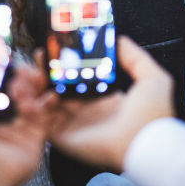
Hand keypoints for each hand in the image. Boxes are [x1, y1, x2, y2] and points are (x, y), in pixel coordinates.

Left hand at [0, 63, 52, 185]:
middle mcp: (2, 123)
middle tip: (24, 70)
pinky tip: (35, 100)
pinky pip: (44, 119)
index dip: (5, 74)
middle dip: (23, 78)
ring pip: (34, 102)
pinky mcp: (34, 140)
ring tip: (29, 82)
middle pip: (19, 93)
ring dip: (33, 89)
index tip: (9, 63)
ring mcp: (19, 131)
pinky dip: (43, 106)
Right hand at [47, 36, 174, 170]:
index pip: (81, 79)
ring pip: (48, 103)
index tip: (60, 50)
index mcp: (106, 99)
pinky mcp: (65, 137)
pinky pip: (42, 121)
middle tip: (41, 56)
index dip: (69, 65)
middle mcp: (89, 111)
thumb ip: (134, 57)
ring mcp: (75, 125)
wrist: (145, 144)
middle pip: (61, 89)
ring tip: (32, 70)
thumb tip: (119, 40)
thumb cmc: (152, 114)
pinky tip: (34, 89)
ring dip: (38, 87)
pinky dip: (35, 106)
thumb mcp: (151, 77)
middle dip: (49, 73)